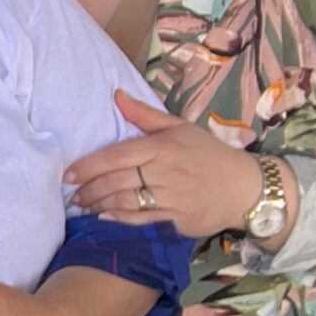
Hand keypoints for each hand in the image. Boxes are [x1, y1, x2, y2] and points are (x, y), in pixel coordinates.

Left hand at [66, 91, 261, 236]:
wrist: (247, 187)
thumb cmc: (210, 154)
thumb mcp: (181, 128)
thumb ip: (145, 115)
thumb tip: (116, 95)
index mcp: (162, 148)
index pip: (117, 156)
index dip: (89, 166)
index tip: (68, 174)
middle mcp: (164, 172)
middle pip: (117, 180)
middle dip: (89, 189)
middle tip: (71, 194)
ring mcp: (171, 197)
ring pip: (126, 201)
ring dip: (99, 204)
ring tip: (81, 206)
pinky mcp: (178, 219)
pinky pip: (142, 220)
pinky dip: (120, 219)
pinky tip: (103, 218)